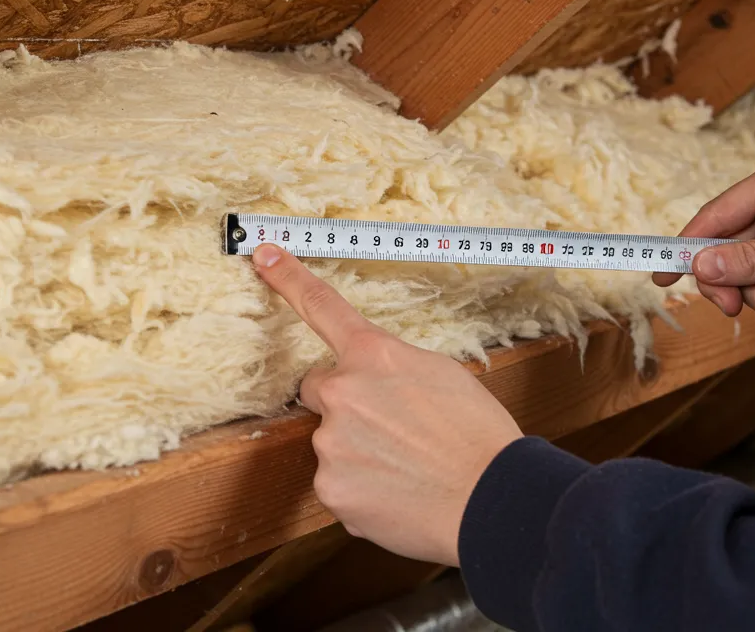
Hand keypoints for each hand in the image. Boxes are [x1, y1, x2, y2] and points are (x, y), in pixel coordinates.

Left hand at [252, 244, 522, 566]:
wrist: (492, 500)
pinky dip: (361, 488)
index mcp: (374, 355)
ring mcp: (331, 443)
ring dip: (359, 450)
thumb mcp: (441, 374)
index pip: (322, 307)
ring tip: (407, 467)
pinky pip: (337, 482)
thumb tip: (374, 380)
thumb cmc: (478, 436)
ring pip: (332, 440)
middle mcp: (343, 392)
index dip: (288, 278)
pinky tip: (397, 492)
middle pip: (320, 389)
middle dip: (345, 403)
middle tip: (392, 426)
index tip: (263, 254)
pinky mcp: (330, 488)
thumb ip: (393, 367)